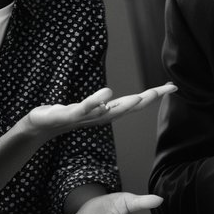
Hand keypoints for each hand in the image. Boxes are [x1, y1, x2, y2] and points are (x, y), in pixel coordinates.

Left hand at [26, 83, 177, 139]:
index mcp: (107, 113)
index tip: (173, 87)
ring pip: (109, 112)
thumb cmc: (65, 115)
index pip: (134, 104)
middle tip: (167, 90)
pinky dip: (95, 102)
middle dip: (147, 99)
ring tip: (142, 97)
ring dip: (126, 106)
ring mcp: (85, 117)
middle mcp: (100, 117)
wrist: (41, 126)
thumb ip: (104, 104)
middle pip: (128, 108)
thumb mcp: (88, 108)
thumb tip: (118, 99)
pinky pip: (84, 108)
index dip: (154, 95)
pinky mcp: (68, 115)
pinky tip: (106, 93)